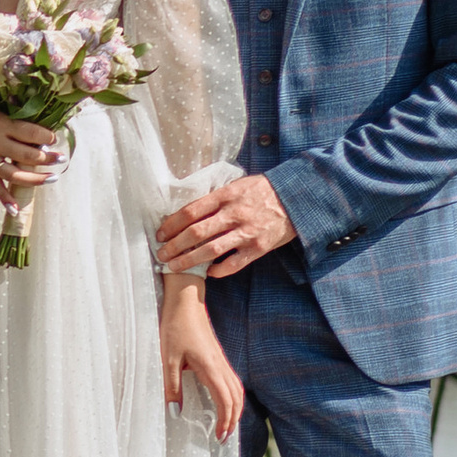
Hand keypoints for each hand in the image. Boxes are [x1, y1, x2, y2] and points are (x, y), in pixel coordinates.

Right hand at [0, 90, 69, 205]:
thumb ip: (10, 117)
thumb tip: (34, 127)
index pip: (29, 132)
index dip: (45, 137)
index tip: (54, 139)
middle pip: (25, 155)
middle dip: (46, 158)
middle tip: (61, 159)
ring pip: (13, 174)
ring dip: (34, 178)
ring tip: (51, 178)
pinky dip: (4, 198)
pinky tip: (16, 209)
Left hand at [156, 169, 295, 280]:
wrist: (296, 198)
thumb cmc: (262, 190)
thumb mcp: (237, 185)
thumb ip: (215, 197)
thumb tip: (187, 210)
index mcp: (226, 195)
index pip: (191, 211)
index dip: (172, 224)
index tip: (160, 233)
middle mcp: (234, 214)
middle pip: (196, 232)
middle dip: (174, 245)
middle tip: (161, 254)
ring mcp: (247, 232)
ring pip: (211, 250)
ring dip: (189, 260)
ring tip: (174, 266)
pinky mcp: (258, 248)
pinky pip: (234, 264)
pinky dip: (219, 270)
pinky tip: (208, 272)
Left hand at [161, 282, 243, 443]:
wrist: (184, 298)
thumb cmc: (175, 325)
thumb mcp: (167, 358)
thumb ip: (172, 387)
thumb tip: (176, 413)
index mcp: (210, 367)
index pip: (225, 401)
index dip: (225, 422)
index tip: (219, 437)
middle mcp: (220, 364)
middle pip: (236, 398)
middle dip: (233, 420)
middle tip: (223, 437)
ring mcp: (221, 359)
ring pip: (237, 389)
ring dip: (235, 409)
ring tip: (227, 424)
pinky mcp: (217, 354)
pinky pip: (231, 380)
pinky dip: (232, 396)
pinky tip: (224, 400)